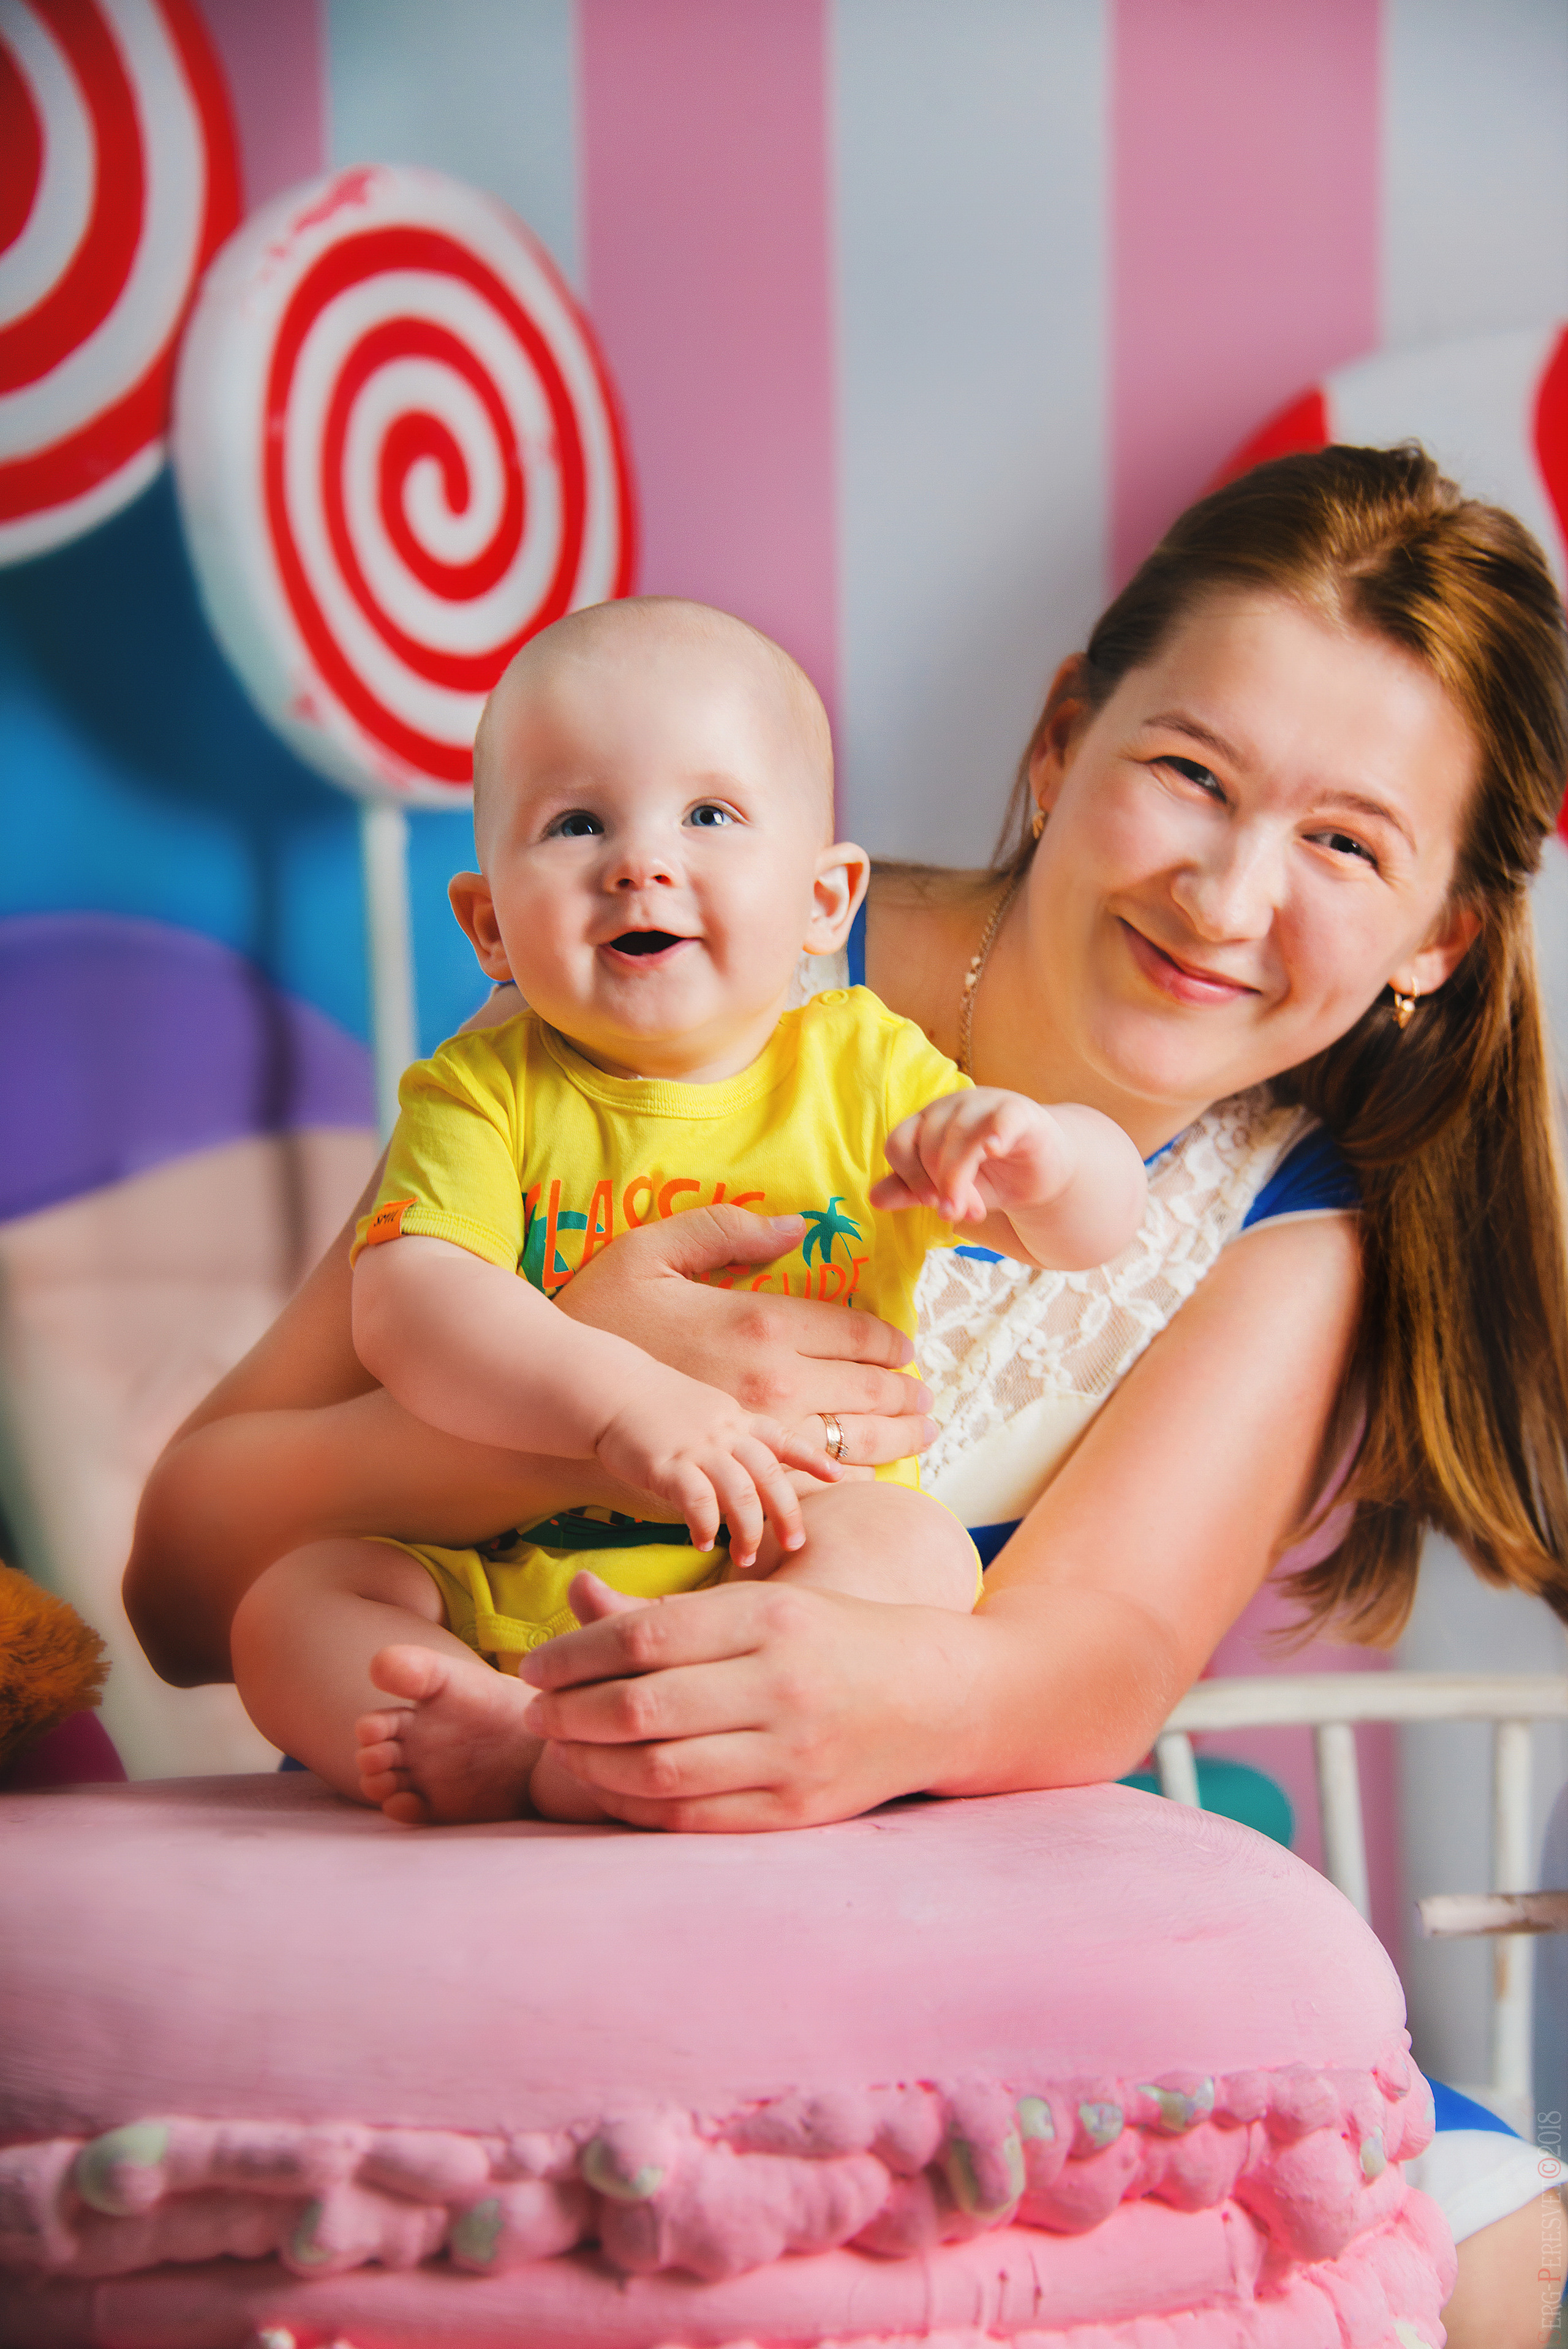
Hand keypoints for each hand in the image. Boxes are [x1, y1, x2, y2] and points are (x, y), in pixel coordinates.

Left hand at [516, 1570, 979, 1828]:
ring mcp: (792, 1754)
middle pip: (641, 1705)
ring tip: (562, 1750)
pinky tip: (608, 1786)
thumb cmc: (833, 1640)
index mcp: (771, 1619)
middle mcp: (782, 1686)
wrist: (940, 1697)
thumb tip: (575, 1597)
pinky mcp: (797, 1811)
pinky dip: (634, 1807)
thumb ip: (670, 1612)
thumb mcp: (764, 1603)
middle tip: (533, 1712)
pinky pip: (693, 1819)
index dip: (573, 1654)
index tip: (536, 1666)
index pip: (644, 1637)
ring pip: (659, 1769)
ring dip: (590, 1764)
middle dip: (567, 1712)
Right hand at [554, 1203, 937, 1465]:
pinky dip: (845, 1480)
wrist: (563, 1390)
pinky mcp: (741, 1470)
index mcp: (763, 1320)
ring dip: (896, 1441)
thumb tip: (798, 1229)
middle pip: (871, 1392)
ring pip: (855, 1442)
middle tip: (925, 1401)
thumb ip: (729, 1231)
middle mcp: (775, 1379)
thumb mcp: (655, 1250)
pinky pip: (811, 1483)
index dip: (892, 1345)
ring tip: (916, 1437)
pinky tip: (860, 1477)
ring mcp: (760, 1431)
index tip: (904, 1352)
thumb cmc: (602, 1313)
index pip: (859, 1335)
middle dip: (907, 1397)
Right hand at [594, 1367, 839, 1567]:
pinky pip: (696, 1500)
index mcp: (737, 1418)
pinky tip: (704, 1543)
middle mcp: (725, 1432)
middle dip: (786, 1512)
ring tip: (747, 1558)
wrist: (612, 1390)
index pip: (784, 1438)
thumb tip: (756, 1470)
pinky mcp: (667, 1464)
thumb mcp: (707, 1411)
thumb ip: (734, 1436)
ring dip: (748, 1529)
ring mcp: (697, 1447)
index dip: (813, 1457)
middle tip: (795, 1545)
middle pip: (769, 1474)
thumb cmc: (658, 1408)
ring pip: (739, 1492)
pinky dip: (704, 1525)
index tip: (838, 1476)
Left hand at [872, 1088, 1071, 1223]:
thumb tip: (874, 1199)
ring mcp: (985, 1104)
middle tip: (959, 1215)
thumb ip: (912, 1191)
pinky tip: (994, 1149)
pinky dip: (995, 1133)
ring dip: (962, 1181)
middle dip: (942, 1186)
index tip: (928, 1203)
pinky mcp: (1019, 1112)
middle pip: (929, 1144)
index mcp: (927, 1122)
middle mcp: (951, 1107)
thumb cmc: (990, 1178)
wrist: (1042, 1173)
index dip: (908, 1175)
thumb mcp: (947, 1189)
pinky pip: (1001, 1118)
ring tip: (975, 1211)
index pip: (899, 1142)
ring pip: (959, 1138)